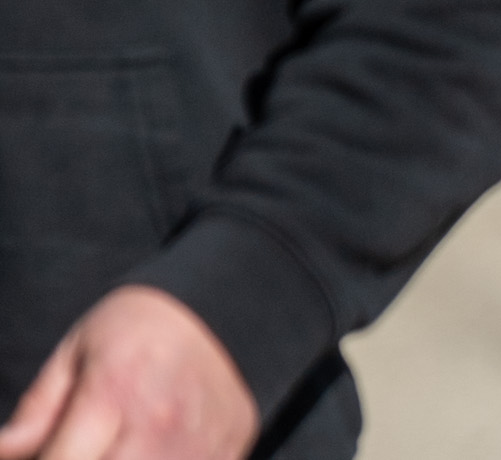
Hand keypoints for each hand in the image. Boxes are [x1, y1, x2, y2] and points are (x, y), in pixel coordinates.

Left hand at [0, 290, 257, 459]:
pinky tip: (151, 449)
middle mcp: (158, 424)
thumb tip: (2, 451)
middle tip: (84, 447)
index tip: (47, 455)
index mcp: (112, 393)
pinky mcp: (228, 456)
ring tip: (119, 445)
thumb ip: (36, 413)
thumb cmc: (140, 330)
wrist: (228, 306)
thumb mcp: (76, 354)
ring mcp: (198, 446)